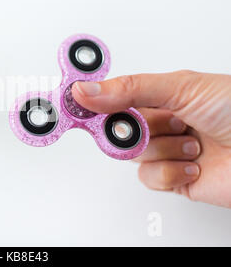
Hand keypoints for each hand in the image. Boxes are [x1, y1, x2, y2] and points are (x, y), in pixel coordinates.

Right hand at [72, 70, 230, 207]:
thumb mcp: (182, 87)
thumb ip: (130, 89)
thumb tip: (87, 89)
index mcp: (161, 95)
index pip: (114, 96)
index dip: (94, 100)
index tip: (74, 99)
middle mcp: (162, 122)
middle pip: (118, 128)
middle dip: (134, 128)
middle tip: (146, 124)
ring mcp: (168, 150)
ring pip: (134, 155)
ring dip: (164, 149)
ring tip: (190, 141)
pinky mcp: (174, 179)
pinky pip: (150, 178)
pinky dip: (171, 173)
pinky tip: (193, 164)